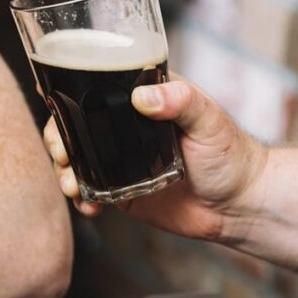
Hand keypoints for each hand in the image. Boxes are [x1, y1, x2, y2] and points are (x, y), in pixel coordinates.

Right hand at [43, 77, 267, 241]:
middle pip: (75, 126)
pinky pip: (89, 192)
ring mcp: (120, 160)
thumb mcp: (209, 120)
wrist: (240, 206)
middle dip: (57, 139)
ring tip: (71, 184)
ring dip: (63, 171)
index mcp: (143, 101)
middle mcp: (125, 128)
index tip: (57, 110)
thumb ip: (181, 101)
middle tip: (62, 154)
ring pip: (76, 159)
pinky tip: (88, 206)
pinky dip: (81, 199)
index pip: (96, 90)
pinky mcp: (121, 190)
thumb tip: (144, 96)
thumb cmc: (232, 155)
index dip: (68, 98)